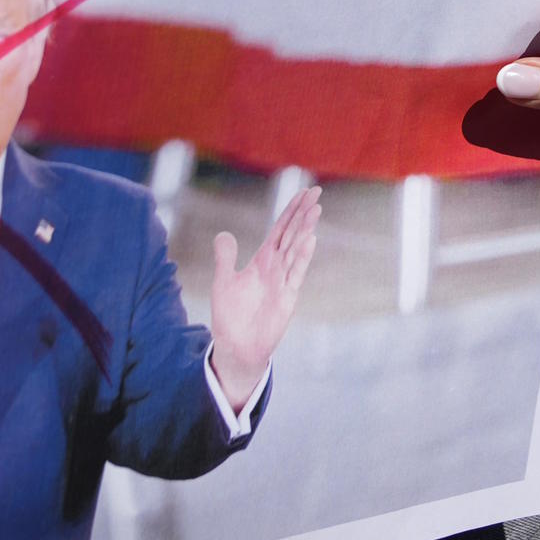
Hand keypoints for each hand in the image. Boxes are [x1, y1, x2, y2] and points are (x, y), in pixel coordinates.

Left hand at [207, 182, 318, 411]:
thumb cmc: (231, 316)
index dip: (290, 212)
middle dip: (303, 214)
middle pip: (292, 234)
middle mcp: (276, 268)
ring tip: (315, 209)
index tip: (303, 193)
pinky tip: (310, 238)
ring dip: (305, 229)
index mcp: (263, 261)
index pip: (280, 230)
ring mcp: (283, 281)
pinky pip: (295, 272)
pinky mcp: (287, 297)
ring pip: (296, 249)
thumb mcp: (224, 281)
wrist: (236, 347)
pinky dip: (302, 255)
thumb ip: (225, 258)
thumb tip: (223, 234)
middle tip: (316, 193)